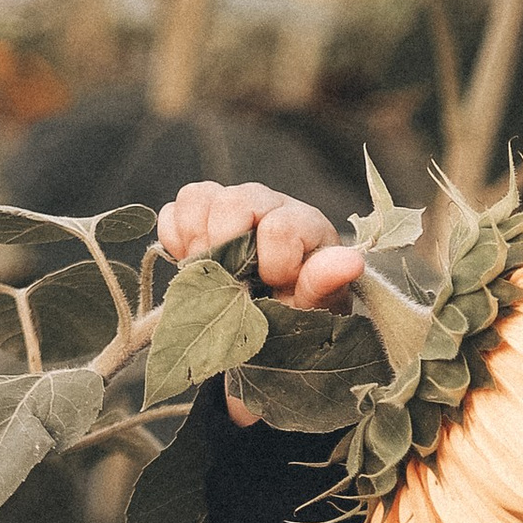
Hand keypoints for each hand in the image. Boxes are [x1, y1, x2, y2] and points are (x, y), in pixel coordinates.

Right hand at [155, 181, 362, 424]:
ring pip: (197, 198)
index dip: (271, 264)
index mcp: (304, 223)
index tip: (274, 287)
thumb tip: (350, 261)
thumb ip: (324, 284)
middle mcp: (268, 203)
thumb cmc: (299, 314)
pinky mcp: (198, 213)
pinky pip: (171, 213)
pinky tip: (195, 267)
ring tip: (213, 274)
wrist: (272, 324)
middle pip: (232, 201)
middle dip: (226, 249)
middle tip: (235, 281)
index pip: (278, 227)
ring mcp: (231, 203)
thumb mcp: (314, 308)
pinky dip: (174, 242)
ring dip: (197, 242)